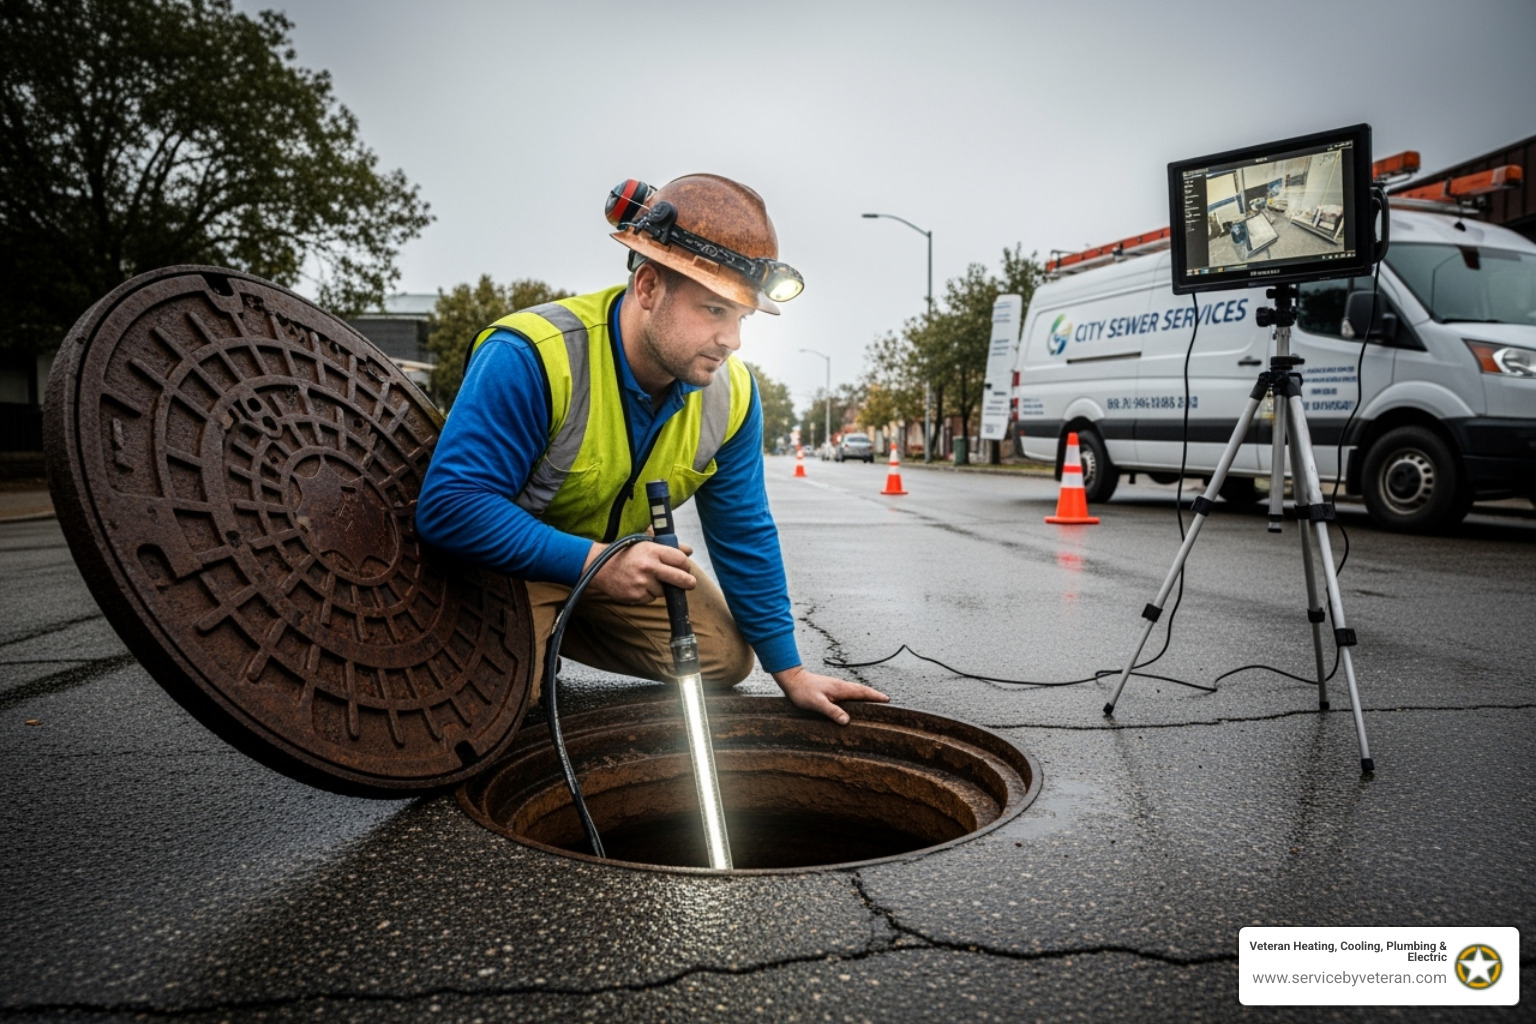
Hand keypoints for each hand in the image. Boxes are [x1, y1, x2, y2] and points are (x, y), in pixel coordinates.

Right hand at [585, 541, 694, 603]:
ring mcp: (643, 583)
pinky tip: (639, 585)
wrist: (601, 567)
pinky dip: (648, 594)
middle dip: (688, 582)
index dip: (686, 566)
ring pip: (665, 591)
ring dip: (661, 587)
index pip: (681, 560)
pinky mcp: (637, 596)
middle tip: (690, 583)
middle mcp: (649, 567)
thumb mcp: (646, 543)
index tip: (685, 568)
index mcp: (652, 551)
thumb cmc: (627, 554)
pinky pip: (651, 598)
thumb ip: (669, 547)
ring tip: (647, 579)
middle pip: (680, 578)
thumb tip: (689, 551)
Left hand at [772, 666, 888, 725]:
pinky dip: (856, 695)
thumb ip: (832, 711)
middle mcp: (840, 686)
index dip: (875, 696)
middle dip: (874, 695)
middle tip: (885, 700)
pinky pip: (848, 691)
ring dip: (865, 694)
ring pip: (855, 690)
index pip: (862, 692)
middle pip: (861, 690)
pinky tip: (853, 700)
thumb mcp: (817, 703)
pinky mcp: (831, 688)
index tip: (886, 699)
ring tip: (873, 700)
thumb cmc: (803, 691)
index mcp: (840, 689)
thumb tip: (847, 721)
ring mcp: (836, 686)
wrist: (792, 679)